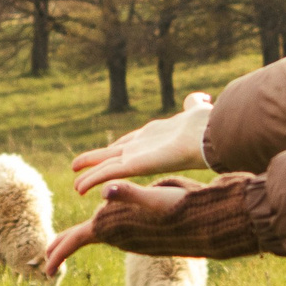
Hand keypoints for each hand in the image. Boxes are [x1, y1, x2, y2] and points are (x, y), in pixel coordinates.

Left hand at [38, 180, 185, 279]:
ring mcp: (132, 237)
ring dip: (81, 237)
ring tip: (66, 239)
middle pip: (84, 240)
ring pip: (99, 235)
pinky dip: (100, 230)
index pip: (78, 239)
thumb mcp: (155, 196)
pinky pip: (114, 232)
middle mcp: (121, 236)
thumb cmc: (182, 210)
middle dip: (64, 246)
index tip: (45, 269)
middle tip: (46, 256)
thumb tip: (106, 189)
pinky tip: (104, 224)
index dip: (60, 252)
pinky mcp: (143, 234)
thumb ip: (130, 193)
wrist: (209, 223)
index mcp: (116, 229)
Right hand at [69, 92, 212, 194]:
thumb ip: (193, 105)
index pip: (128, 144)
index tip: (106, 153)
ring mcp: (138, 158)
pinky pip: (108, 173)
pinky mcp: (136, 166)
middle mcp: (142, 149)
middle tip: (79, 171)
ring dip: (91, 176)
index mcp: (152, 136)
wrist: (208, 138)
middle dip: (95, 164)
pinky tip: (79, 187)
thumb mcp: (193, 111)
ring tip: (76, 187)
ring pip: (107, 168)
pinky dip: (92, 179)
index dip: (116, 149)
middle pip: (112, 156)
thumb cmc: (203, 126)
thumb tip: (200, 98)